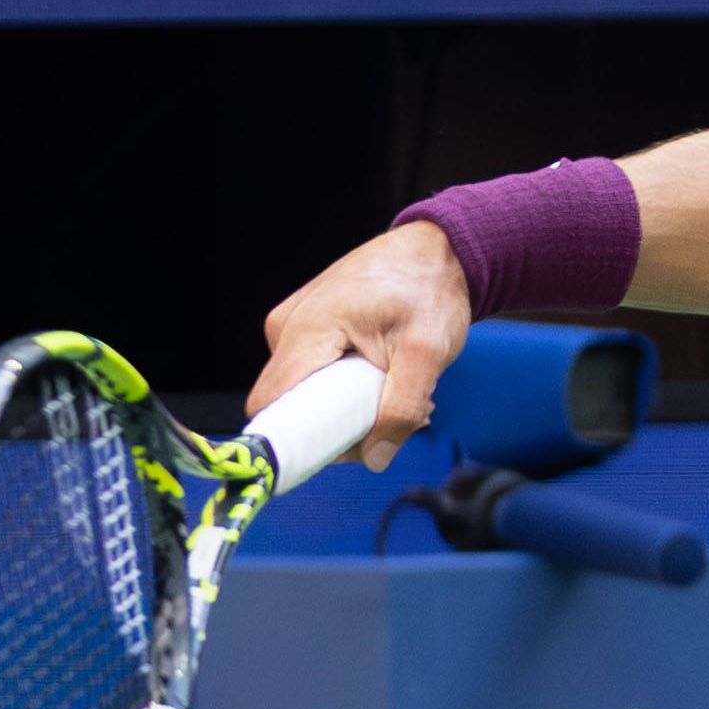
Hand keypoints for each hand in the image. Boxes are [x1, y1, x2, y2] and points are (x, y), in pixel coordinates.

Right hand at [253, 219, 470, 468]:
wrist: (437, 249)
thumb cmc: (430, 290)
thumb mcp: (427, 353)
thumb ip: (402, 408)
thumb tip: (374, 459)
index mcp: (307, 329)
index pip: (271, 404)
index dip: (293, 440)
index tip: (337, 455)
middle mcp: (286, 328)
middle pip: (291, 405)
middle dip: (338, 426)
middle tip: (393, 417)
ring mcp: (293, 327)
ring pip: (306, 394)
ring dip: (349, 408)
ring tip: (398, 389)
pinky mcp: (306, 330)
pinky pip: (314, 375)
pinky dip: (347, 388)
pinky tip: (385, 378)